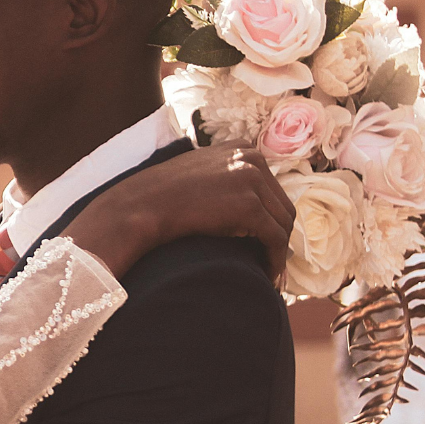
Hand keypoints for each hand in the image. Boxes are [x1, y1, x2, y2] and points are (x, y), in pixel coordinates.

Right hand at [64, 145, 295, 282]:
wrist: (141, 205)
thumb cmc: (163, 197)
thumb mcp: (200, 173)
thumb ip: (225, 176)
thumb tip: (243, 201)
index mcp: (242, 148)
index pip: (272, 187)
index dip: (271, 217)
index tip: (265, 241)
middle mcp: (252, 158)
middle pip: (282, 205)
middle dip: (278, 236)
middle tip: (270, 262)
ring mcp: (252, 180)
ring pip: (283, 223)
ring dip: (278, 251)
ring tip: (268, 272)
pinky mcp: (250, 205)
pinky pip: (275, 238)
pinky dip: (275, 259)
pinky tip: (267, 274)